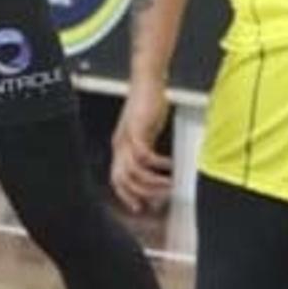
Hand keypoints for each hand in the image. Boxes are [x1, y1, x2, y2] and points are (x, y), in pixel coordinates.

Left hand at [110, 80, 173, 212]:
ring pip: (133, 172)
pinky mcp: (136, 130)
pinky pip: (144, 156)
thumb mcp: (146, 131)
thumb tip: (155, 167)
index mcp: (120, 146)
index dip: (126, 195)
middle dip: (140, 194)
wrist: (147, 81)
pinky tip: (171, 164)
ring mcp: (126, 138)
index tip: (140, 206)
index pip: (116, 179)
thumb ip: (147, 148)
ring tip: (170, 184)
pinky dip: (158, 164)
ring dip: (152, 183)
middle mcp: (119, 144)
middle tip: (159, 200)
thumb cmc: (148, 105)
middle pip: (122, 180)